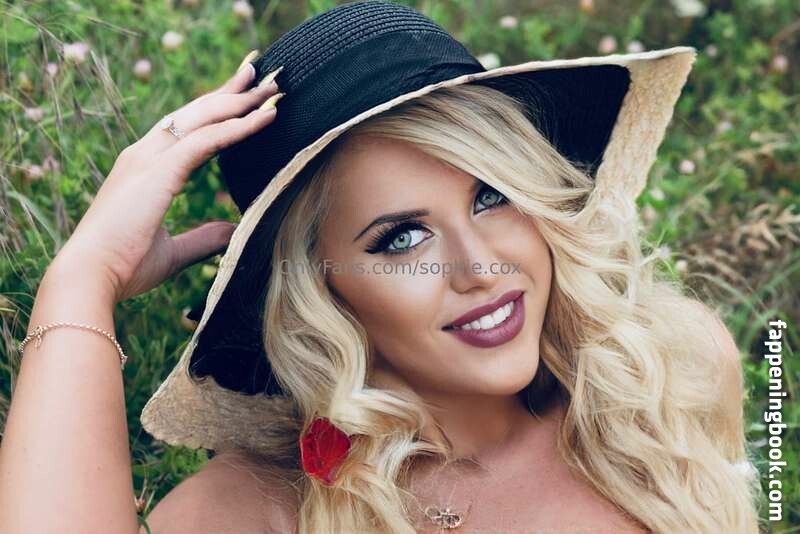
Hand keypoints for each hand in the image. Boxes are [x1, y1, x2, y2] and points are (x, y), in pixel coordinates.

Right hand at [53, 56, 281, 303]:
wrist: (90, 277)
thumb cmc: (123, 267)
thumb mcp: (173, 252)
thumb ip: (202, 239)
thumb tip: (232, 233)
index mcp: (144, 169)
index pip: (185, 129)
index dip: (215, 111)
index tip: (243, 97)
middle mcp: (144, 155)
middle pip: (194, 112)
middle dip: (229, 92)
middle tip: (261, 75)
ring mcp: (148, 158)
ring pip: (202, 117)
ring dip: (240, 101)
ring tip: (272, 87)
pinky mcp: (158, 170)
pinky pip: (207, 140)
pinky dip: (237, 126)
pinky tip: (264, 118)